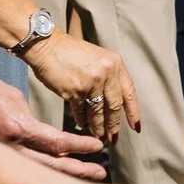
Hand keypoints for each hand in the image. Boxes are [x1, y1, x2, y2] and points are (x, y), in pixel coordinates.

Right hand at [0, 70, 104, 176]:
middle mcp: (11, 149)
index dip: (80, 147)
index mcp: (18, 129)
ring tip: (87, 175)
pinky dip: (43, 172)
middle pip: (52, 167)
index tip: (98, 148)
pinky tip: (58, 173)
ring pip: (39, 172)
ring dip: (65, 175)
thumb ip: (31, 118)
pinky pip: (24, 168)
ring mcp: (2, 157)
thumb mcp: (12, 97)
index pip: (57, 143)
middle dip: (79, 171)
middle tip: (101, 173)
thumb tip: (43, 132)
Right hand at [23, 32, 141, 141]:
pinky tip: (83, 126)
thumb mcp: (98, 58)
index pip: (129, 93)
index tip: (136, 126)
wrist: (47, 46)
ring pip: (98, 112)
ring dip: (98, 127)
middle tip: (113, 137)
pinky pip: (81, 111)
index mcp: (116, 64)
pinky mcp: (75, 91)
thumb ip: (109, 77)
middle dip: (114, 125)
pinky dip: (82, 120)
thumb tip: (114, 103)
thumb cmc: (71, 53)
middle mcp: (107, 73)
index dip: (133, 112)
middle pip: (115, 106)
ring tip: (99, 136)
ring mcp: (91, 82)